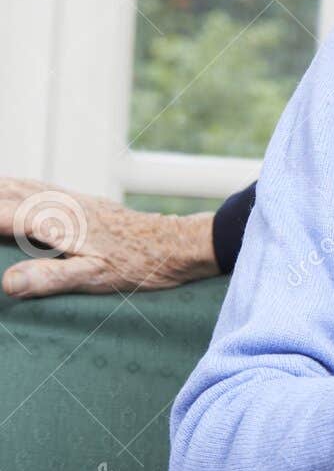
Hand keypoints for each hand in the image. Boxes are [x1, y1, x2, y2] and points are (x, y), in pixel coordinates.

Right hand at [1, 178, 218, 298]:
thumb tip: (7, 283)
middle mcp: (58, 205)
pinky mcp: (81, 203)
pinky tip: (10, 191)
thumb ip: (52, 279)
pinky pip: (35, 188)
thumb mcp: (97, 278)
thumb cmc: (142, 265)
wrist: (179, 244)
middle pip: (3, 193)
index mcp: (54, 222)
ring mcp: (70, 201)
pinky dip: (12, 187)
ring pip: (18, 186)